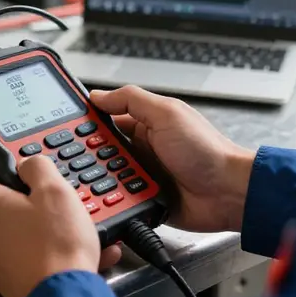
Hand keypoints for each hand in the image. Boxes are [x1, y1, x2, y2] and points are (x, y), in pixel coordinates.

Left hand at [0, 154, 121, 296]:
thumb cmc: (57, 243)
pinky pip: (30, 259)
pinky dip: (50, 253)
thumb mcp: (55, 190)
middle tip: (50, 197)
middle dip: (22, 200)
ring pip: (17, 235)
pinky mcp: (11, 283)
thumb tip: (27, 165)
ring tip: (76, 231)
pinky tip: (83, 254)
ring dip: (41, 229)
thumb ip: (37, 168)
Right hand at [91, 86, 255, 233]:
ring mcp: (141, 176)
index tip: (66, 129)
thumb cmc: (207, 150)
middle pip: (100, 151)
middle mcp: (140, 149)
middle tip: (78, 160)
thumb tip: (98, 95)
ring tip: (93, 182)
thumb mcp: (167, 114)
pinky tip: (107, 201)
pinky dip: (113, 201)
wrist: (229, 194)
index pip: (104, 120)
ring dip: (101, 180)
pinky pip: (119, 200)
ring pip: (105, 177)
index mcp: (144, 124)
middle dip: (89, 156)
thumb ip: (131, 100)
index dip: (86, 123)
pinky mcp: (144, 201)